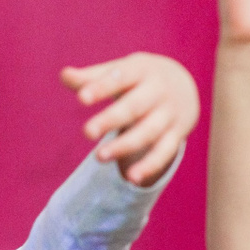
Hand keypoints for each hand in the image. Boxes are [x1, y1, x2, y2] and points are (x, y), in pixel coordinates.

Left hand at [62, 53, 200, 185]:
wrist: (185, 84)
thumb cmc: (140, 78)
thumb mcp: (121, 70)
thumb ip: (93, 77)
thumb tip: (64, 75)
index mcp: (141, 70)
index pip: (120, 77)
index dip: (101, 88)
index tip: (81, 98)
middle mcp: (158, 91)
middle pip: (134, 107)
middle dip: (111, 119)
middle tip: (87, 132)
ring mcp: (169, 114)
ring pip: (148, 132)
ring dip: (124, 146)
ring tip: (99, 157)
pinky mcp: (177, 134)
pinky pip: (164, 152)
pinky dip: (150, 166)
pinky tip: (131, 179)